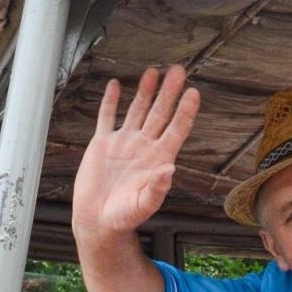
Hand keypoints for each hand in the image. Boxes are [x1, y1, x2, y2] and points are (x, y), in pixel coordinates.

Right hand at [71, 66, 199, 239]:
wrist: (98, 220)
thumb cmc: (125, 217)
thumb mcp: (144, 204)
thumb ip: (158, 188)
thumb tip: (170, 169)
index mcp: (159, 159)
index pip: (176, 129)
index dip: (185, 111)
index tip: (193, 93)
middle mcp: (144, 147)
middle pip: (160, 113)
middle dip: (169, 92)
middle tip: (178, 71)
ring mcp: (124, 143)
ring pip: (137, 110)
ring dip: (145, 91)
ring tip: (153, 72)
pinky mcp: (102, 144)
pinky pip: (107, 117)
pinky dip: (110, 101)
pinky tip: (115, 85)